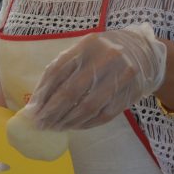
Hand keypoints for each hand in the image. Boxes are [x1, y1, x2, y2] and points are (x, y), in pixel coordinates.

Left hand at [29, 23, 166, 129]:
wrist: (142, 53)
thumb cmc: (101, 54)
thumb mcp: (82, 51)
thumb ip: (61, 69)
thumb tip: (37, 100)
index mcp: (86, 45)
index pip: (57, 72)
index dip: (42, 93)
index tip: (32, 110)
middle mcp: (103, 59)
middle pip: (71, 91)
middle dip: (52, 111)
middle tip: (41, 124)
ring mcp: (118, 77)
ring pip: (87, 106)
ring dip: (68, 120)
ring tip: (55, 127)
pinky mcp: (128, 94)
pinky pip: (103, 115)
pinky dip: (86, 123)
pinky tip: (74, 126)